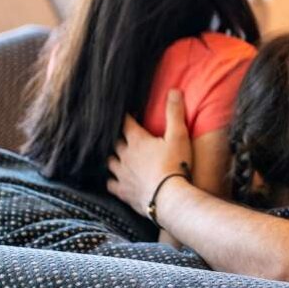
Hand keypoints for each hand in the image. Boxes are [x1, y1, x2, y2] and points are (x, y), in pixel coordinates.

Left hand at [108, 90, 192, 215]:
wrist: (169, 197)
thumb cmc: (175, 164)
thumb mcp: (179, 135)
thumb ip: (174, 113)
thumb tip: (173, 90)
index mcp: (137, 140)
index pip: (126, 123)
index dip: (126, 117)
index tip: (127, 113)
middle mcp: (125, 155)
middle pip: (115, 143)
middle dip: (117, 138)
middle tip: (122, 135)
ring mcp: (122, 174)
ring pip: (109, 162)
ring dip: (112, 158)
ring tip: (116, 156)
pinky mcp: (123, 191)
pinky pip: (110, 184)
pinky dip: (111, 180)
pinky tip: (114, 180)